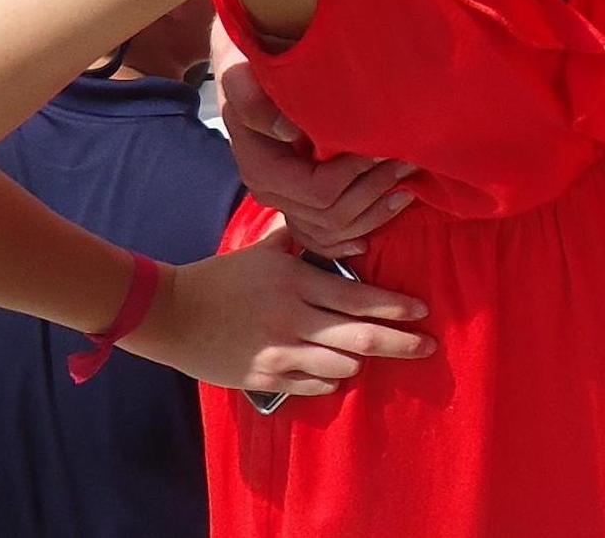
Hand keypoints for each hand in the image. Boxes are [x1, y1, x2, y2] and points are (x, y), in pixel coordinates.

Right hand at [131, 224, 433, 395]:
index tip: (421, 310)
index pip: (357, 296)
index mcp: (297, 281)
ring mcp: (280, 352)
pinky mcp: (265, 377)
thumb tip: (330, 220)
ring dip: (361, 361)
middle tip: (429, 345)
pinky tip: (337, 374)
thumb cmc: (223, 276)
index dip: (393, 306)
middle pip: (359, 337)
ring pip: (340, 366)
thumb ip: (300, 236)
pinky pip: (312, 386)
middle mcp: (294, 318)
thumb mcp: (265, 248)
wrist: (175, 314)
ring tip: (373, 355)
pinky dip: (331, 381)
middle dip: (400, 342)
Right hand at [216, 35, 416, 257]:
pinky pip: (329, 235)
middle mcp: (270, 190)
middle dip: (374, 191)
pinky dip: (360, 228)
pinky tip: (384, 212)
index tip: (386, 148)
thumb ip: (255, 102)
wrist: (243, 59)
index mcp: (259, 166)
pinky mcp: (298, 197)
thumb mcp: (241, 72)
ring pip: (334, 230)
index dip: (357, 173)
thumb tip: (290, 133)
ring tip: (407, 186)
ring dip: (374, 212)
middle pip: (330, 215)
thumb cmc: (247, 58)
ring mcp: (284, 198)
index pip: (318, 191)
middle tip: (409, 163)